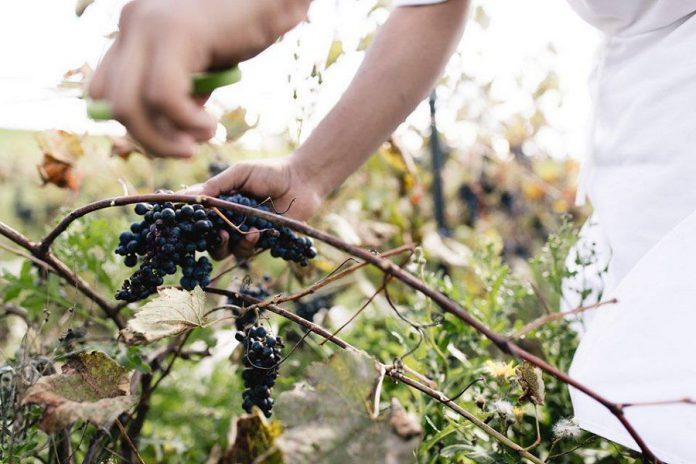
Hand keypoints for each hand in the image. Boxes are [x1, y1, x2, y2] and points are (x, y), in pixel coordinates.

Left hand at [89, 0, 309, 157]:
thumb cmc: (249, 25)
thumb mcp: (206, 64)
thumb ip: (183, 89)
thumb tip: (171, 128)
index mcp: (135, 26)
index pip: (103, 88)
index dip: (132, 123)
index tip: (171, 136)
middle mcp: (133, 21)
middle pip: (109, 103)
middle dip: (148, 140)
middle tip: (186, 150)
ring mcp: (149, 25)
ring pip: (129, 106)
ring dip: (165, 140)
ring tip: (203, 138)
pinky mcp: (176, 33)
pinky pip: (164, 98)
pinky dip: (187, 123)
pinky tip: (211, 125)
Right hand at [183, 157, 322, 258]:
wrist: (302, 181)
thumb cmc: (270, 172)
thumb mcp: (239, 173)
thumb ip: (215, 186)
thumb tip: (186, 196)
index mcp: (219, 202)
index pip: (197, 216)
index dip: (188, 222)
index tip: (184, 224)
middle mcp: (228, 219)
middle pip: (207, 240)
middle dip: (207, 241)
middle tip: (217, 233)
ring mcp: (244, 232)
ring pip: (225, 250)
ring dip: (228, 244)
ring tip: (237, 232)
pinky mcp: (261, 241)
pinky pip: (247, 251)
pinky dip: (248, 243)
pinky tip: (255, 232)